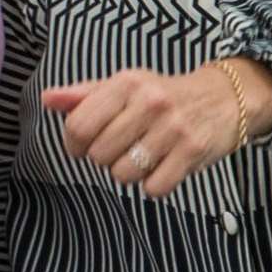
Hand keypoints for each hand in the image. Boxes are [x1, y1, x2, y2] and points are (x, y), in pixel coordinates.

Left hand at [44, 58, 271, 198]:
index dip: (74, 144)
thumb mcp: (125, 86)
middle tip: (122, 147)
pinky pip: (154, 188)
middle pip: (99, 155)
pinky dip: (154, 185)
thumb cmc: (164, 95)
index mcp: (126, 83)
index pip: (79, 126)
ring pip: (124, 174)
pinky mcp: (192, 152)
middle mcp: (149, 103)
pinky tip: (163, 166)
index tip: (84, 145)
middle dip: (105, 158)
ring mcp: (172, 128)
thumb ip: (84, 95)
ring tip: (144, 155)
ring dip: (129, 172)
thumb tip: (48, 99)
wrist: (224, 97)